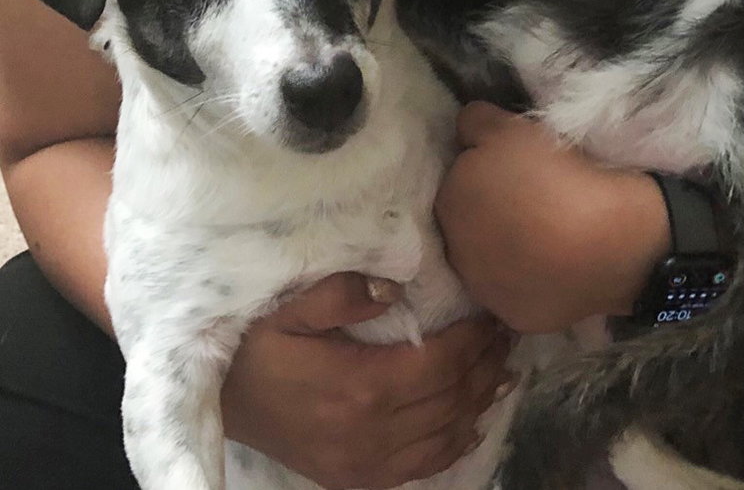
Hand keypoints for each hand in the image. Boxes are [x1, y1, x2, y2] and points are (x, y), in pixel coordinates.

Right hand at [221, 273, 512, 489]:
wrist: (220, 399)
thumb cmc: (257, 344)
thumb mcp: (292, 306)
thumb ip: (343, 292)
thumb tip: (395, 289)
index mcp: (359, 386)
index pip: (441, 363)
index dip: (475, 340)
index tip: (494, 315)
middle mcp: (369, 434)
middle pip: (450, 399)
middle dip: (486, 365)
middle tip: (507, 335)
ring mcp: (364, 464)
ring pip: (444, 436)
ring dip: (480, 402)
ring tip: (503, 370)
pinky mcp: (356, 479)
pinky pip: (421, 467)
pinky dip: (454, 444)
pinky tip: (472, 422)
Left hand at [435, 102, 669, 332]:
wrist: (608, 241)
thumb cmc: (558, 175)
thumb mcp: (513, 126)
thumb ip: (476, 122)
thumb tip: (466, 129)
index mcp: (449, 199)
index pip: (459, 176)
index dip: (488, 167)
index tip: (519, 165)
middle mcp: (454, 250)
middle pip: (468, 220)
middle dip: (490, 209)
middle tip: (533, 196)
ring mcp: (484, 290)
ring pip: (489, 259)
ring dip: (507, 246)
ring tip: (547, 232)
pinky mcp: (514, 317)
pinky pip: (518, 290)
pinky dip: (531, 278)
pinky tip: (557, 264)